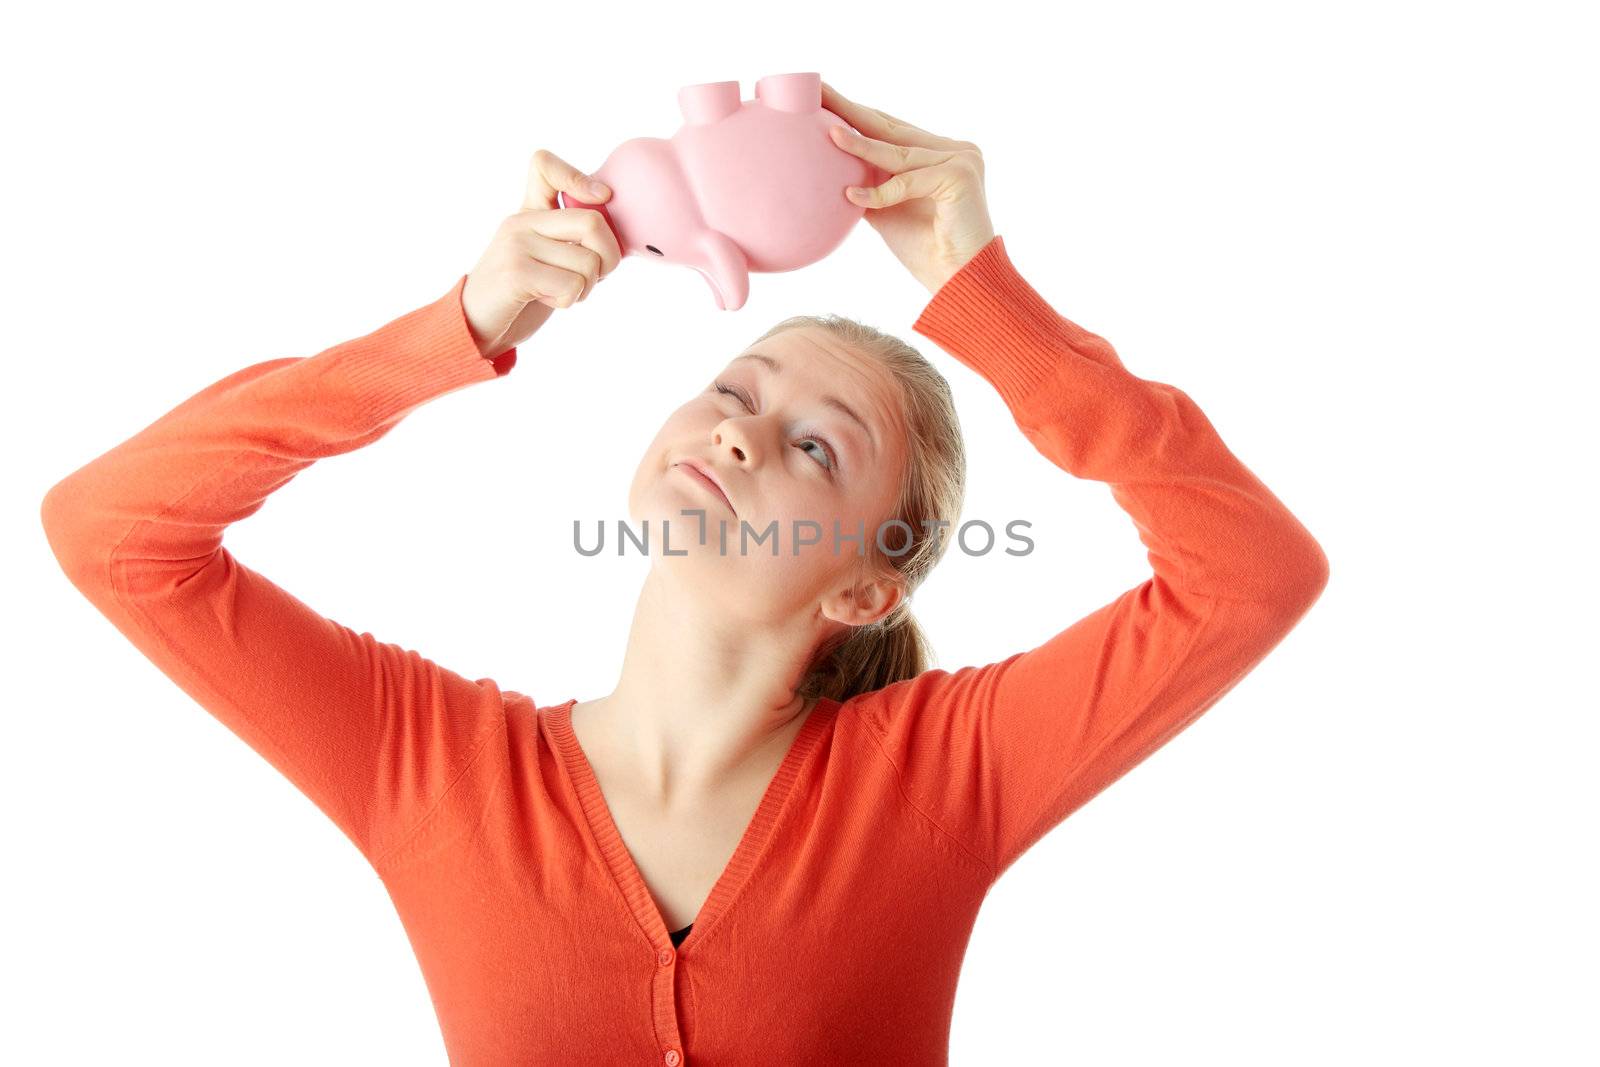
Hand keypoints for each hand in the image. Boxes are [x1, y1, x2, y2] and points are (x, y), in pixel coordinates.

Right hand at [460, 149, 623, 358]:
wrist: (477, 325)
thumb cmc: (522, 293)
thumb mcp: (546, 255)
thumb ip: (572, 236)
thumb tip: (617, 232)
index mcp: (530, 211)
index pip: (544, 165)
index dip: (579, 178)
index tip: (602, 199)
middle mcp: (521, 221)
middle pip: (592, 223)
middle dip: (609, 258)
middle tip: (594, 275)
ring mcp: (516, 244)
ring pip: (588, 262)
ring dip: (586, 288)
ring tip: (560, 290)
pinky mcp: (516, 273)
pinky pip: (572, 285)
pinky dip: (570, 300)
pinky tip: (547, 299)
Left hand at [821, 81, 995, 295]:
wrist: (960, 282)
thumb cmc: (925, 251)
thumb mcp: (887, 209)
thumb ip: (869, 183)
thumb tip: (830, 165)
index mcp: (937, 153)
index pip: (889, 128)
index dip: (855, 113)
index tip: (821, 96)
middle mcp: (952, 149)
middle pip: (892, 127)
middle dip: (852, 109)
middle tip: (819, 90)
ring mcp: (960, 159)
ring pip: (898, 152)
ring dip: (861, 145)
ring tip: (829, 133)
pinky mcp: (960, 176)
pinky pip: (909, 181)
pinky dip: (880, 192)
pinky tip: (850, 196)